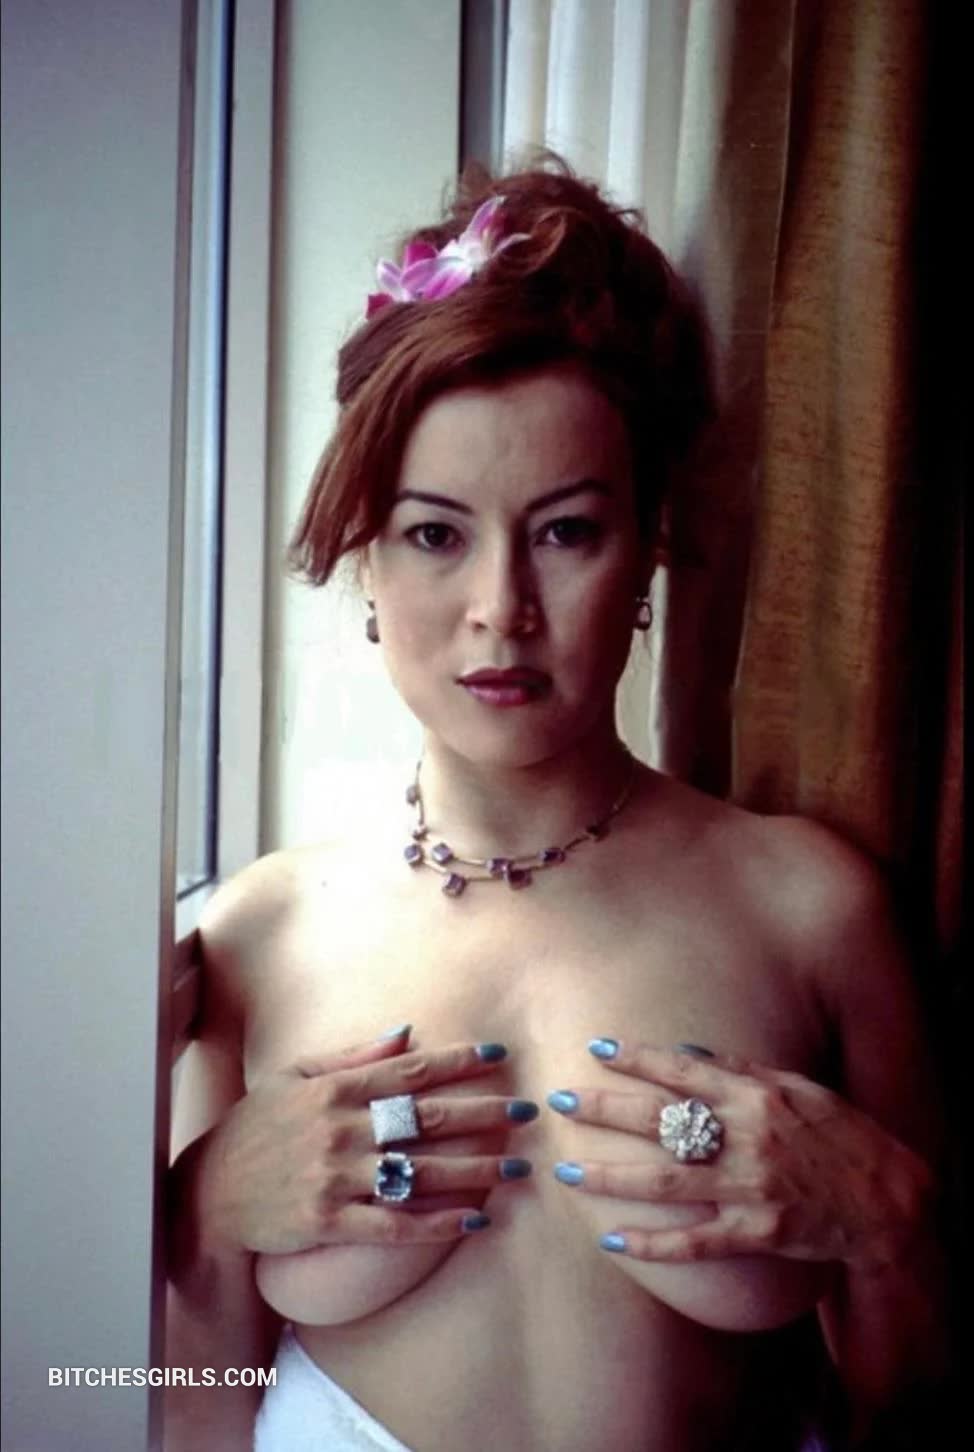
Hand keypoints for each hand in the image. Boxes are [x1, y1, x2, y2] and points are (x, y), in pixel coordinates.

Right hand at [198, 1031, 533, 1255]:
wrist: (209, 1193)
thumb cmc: (256, 1128)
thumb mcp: (294, 1076)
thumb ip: (352, 1055)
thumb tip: (405, 1031)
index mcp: (334, 1089)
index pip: (410, 1070)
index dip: (458, 1061)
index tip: (500, 1056)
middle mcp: (340, 1129)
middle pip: (427, 1118)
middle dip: (483, 1114)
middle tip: (527, 1113)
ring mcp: (335, 1178)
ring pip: (420, 1172)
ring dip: (474, 1170)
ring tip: (516, 1168)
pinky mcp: (330, 1222)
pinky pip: (393, 1225)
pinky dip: (436, 1223)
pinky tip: (473, 1219)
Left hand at [547, 1040, 935, 1272]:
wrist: (890, 1202)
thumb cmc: (843, 1137)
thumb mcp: (800, 1088)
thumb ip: (743, 1069)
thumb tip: (689, 1049)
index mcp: (757, 1096)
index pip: (684, 1070)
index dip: (637, 1058)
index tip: (596, 1049)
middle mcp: (749, 1137)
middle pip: (663, 1120)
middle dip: (605, 1109)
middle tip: (557, 1102)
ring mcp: (752, 1188)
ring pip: (668, 1182)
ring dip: (613, 1179)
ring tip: (567, 1174)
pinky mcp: (759, 1233)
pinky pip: (697, 1242)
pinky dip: (656, 1244)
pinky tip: (615, 1242)